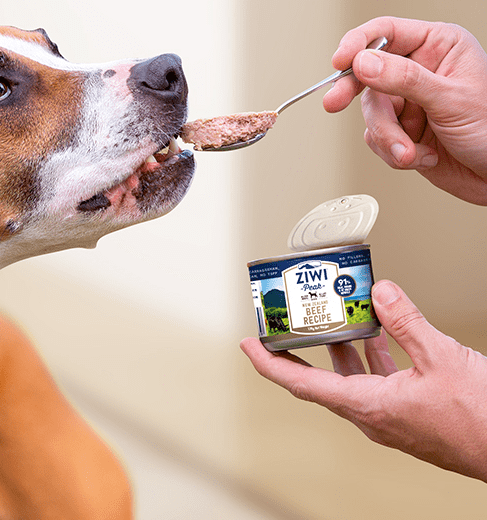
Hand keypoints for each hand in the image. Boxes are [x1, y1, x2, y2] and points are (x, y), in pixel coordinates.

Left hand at [240, 280, 486, 481]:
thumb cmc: (480, 419)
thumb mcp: (442, 358)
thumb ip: (407, 322)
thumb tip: (380, 292)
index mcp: (368, 406)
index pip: (302, 384)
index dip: (269, 364)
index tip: (248, 346)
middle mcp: (372, 415)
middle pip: (320, 379)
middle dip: (299, 350)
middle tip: (283, 326)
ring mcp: (389, 416)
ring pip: (351, 377)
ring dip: (339, 348)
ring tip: (328, 318)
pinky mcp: (407, 413)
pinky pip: (378, 381)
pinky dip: (371, 356)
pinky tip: (377, 333)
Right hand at [323, 17, 486, 204]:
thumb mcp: (451, 99)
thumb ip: (405, 79)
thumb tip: (364, 63)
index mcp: (438, 47)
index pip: (386, 33)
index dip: (358, 43)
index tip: (340, 61)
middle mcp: (419, 71)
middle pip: (367, 74)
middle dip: (354, 93)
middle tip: (334, 103)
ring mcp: (408, 102)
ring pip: (371, 113)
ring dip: (387, 137)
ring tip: (409, 152)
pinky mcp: (400, 132)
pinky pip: (375, 138)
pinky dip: (392, 152)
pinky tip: (420, 157)